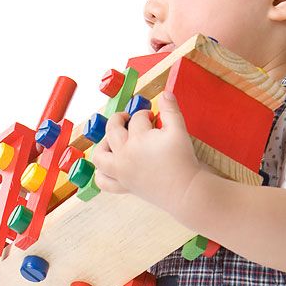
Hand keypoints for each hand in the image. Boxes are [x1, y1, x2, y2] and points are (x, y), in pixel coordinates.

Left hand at [87, 90, 205, 214]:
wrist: (185, 190)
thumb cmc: (183, 161)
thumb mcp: (179, 130)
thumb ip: (171, 110)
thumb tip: (165, 94)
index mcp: (138, 139)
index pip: (138, 118)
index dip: (146, 114)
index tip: (153, 117)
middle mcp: (125, 154)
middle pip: (112, 129)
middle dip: (119, 119)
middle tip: (128, 118)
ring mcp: (121, 172)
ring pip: (99, 156)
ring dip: (102, 144)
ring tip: (111, 140)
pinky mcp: (124, 186)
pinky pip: (104, 182)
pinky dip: (101, 174)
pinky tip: (107, 167)